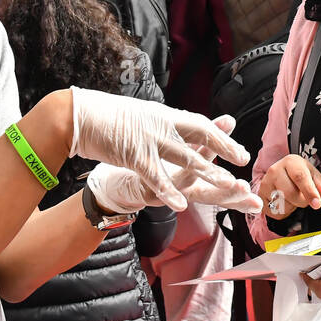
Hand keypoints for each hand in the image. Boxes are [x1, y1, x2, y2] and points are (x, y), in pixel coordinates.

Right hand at [68, 87, 249, 210]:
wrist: (76, 116)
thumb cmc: (104, 118)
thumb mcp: (137, 118)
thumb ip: (155, 124)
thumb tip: (168, 126)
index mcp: (162, 116)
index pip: (196, 122)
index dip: (217, 130)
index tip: (234, 134)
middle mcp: (161, 125)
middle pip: (200, 136)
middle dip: (224, 147)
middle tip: (244, 159)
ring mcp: (150, 141)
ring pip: (187, 159)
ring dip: (209, 172)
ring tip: (229, 183)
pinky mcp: (135, 157)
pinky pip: (156, 178)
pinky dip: (169, 191)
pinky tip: (182, 205)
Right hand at [256, 155, 320, 218]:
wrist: (281, 175)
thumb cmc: (299, 174)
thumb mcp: (313, 175)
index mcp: (290, 162)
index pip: (300, 177)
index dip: (310, 192)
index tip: (317, 204)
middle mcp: (274, 171)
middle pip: (291, 194)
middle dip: (302, 201)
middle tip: (304, 197)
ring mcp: (265, 184)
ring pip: (283, 205)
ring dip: (292, 206)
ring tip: (292, 197)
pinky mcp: (260, 197)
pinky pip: (275, 213)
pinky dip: (284, 212)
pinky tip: (285, 202)